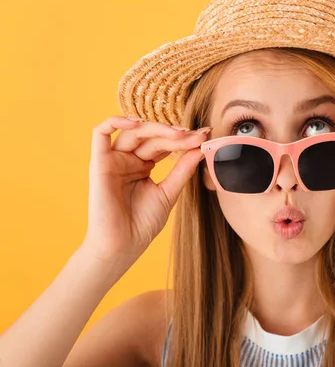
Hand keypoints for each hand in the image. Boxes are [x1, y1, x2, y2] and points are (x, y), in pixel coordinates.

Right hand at [80, 116, 210, 273]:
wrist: (123, 246)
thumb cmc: (143, 224)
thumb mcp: (169, 193)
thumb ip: (182, 170)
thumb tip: (200, 148)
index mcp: (143, 166)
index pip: (164, 144)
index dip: (184, 139)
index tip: (205, 135)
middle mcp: (128, 159)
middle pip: (152, 137)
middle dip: (175, 134)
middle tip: (196, 135)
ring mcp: (113, 160)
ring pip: (133, 132)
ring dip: (157, 129)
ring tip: (179, 134)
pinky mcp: (99, 163)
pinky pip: (100, 132)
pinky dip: (115, 120)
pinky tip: (137, 122)